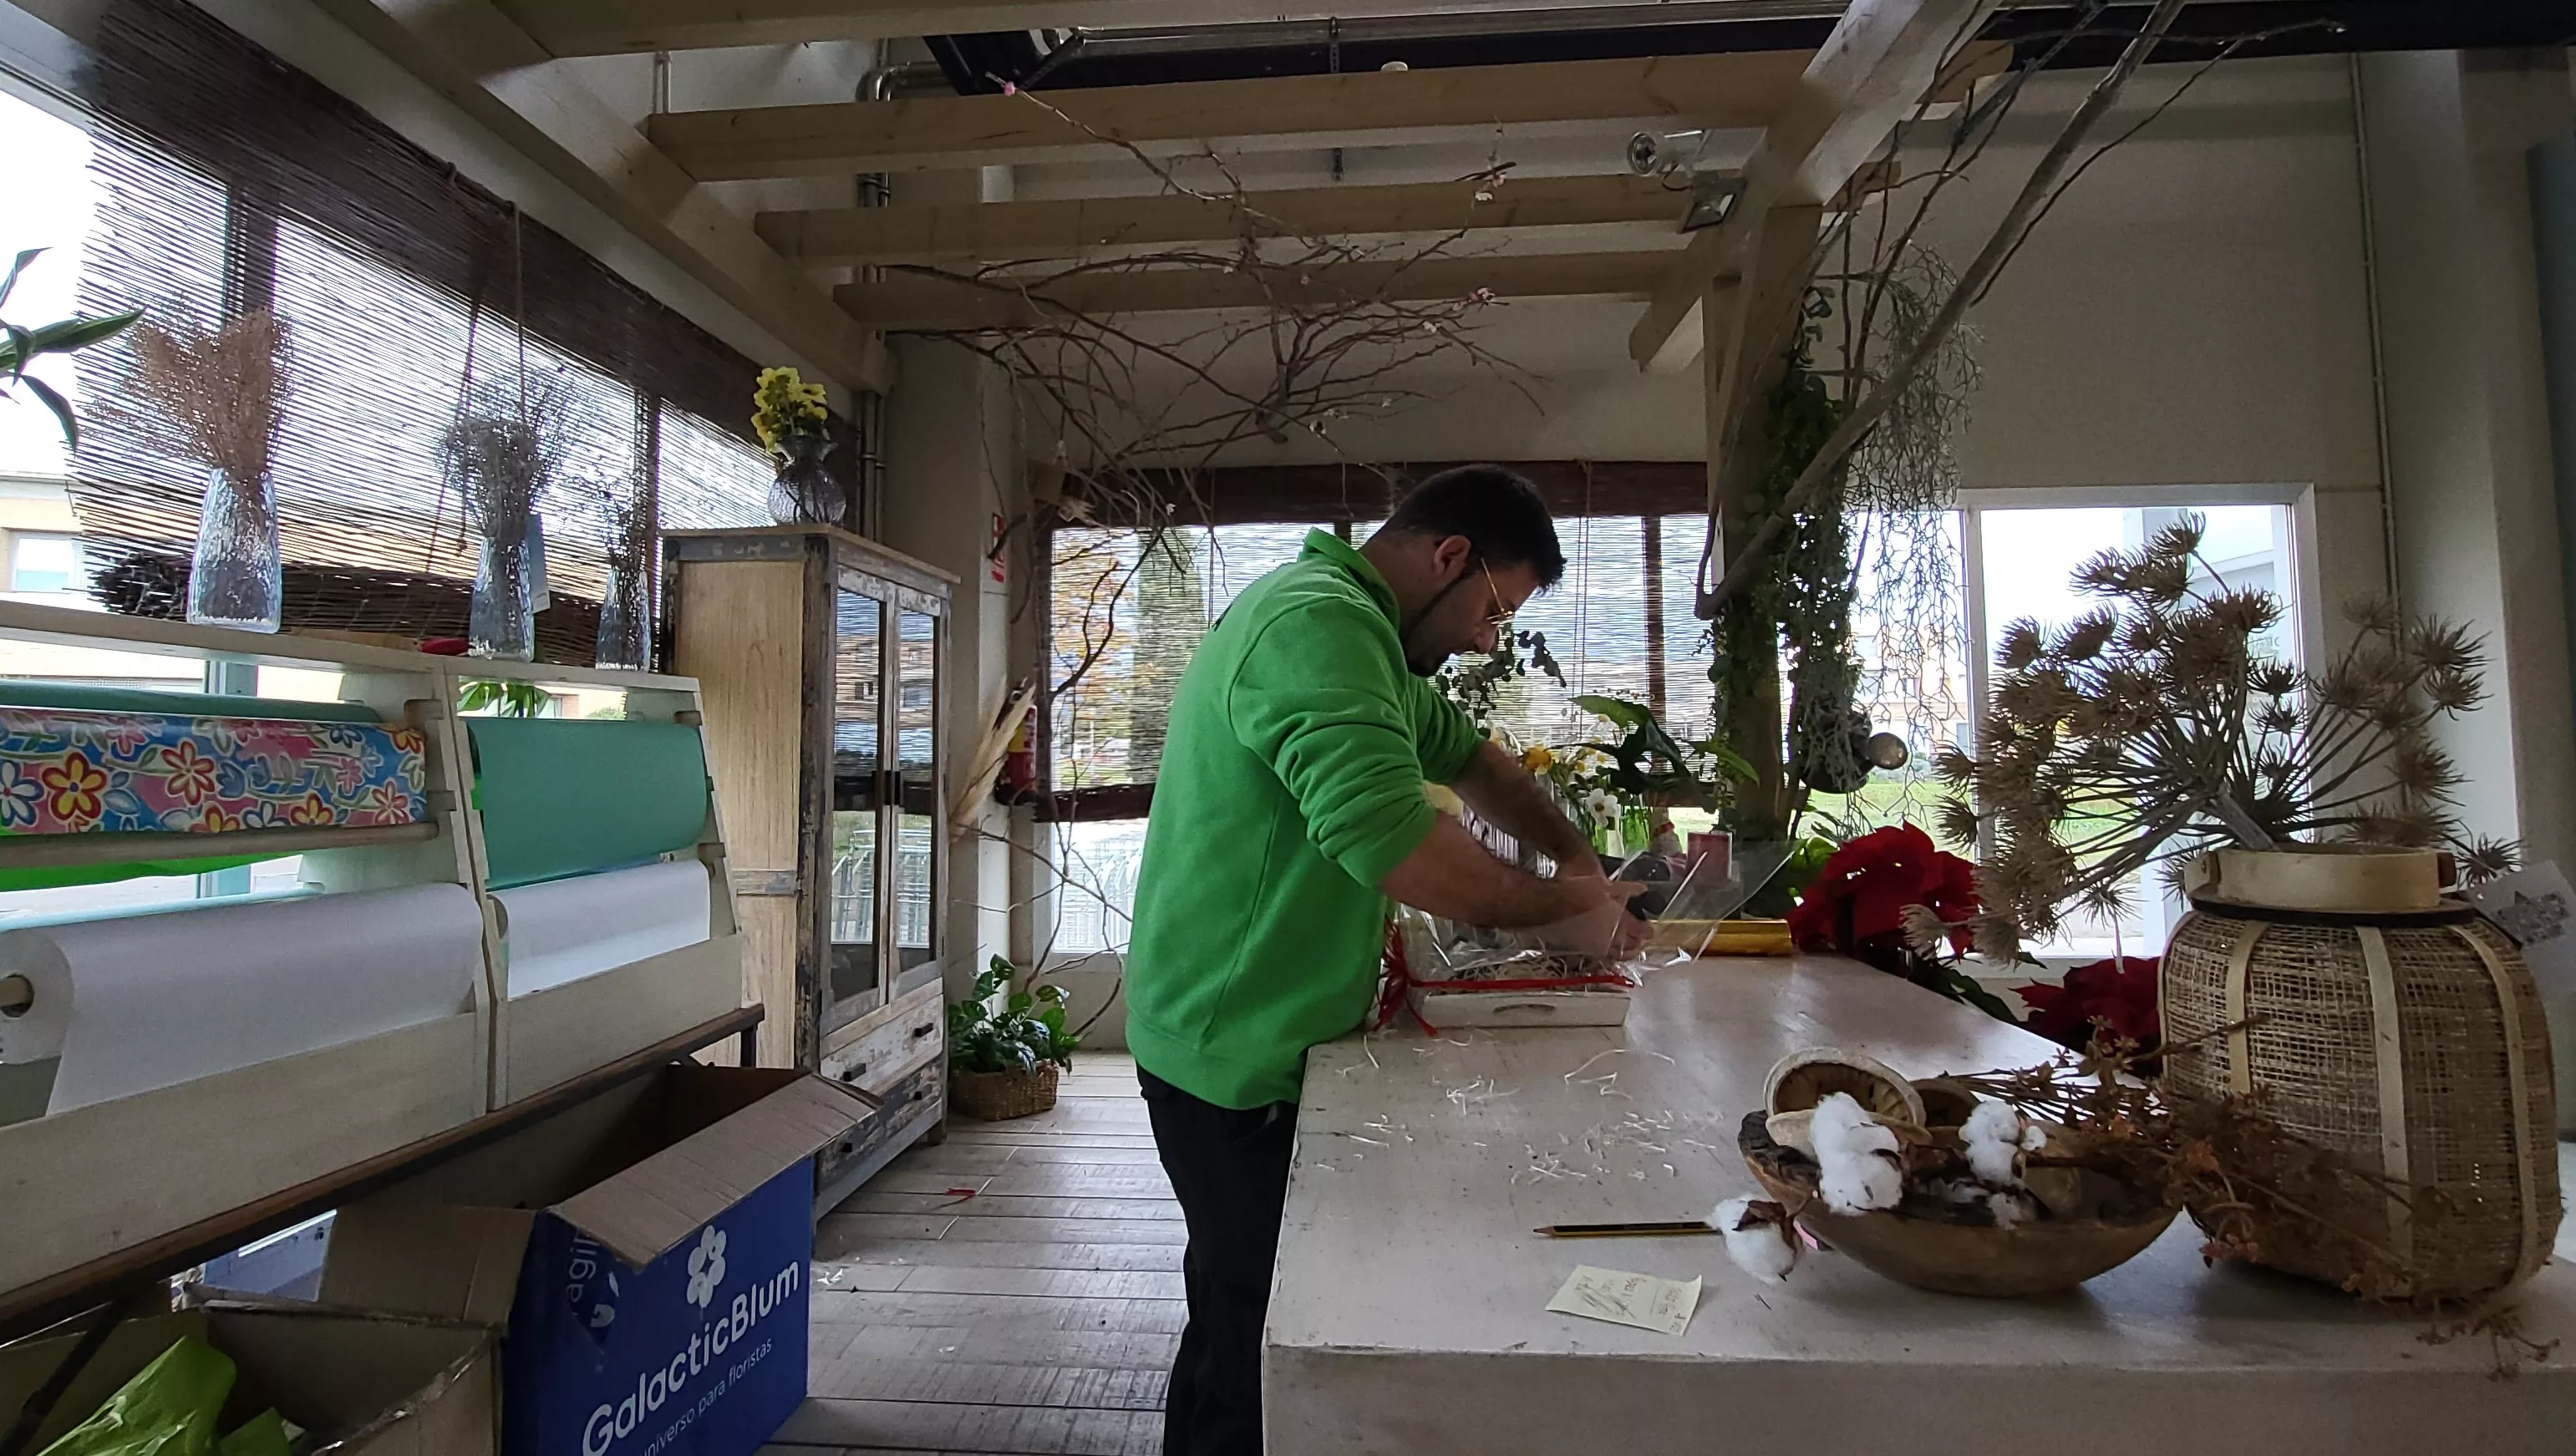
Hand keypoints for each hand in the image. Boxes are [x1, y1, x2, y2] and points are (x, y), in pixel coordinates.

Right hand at [1532, 876, 1649, 960]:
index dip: (1646, 930)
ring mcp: (1597, 944)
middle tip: (1643, 942)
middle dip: (1638, 943)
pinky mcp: (1585, 948)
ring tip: (1631, 950)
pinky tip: (1611, 952)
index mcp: (1617, 919)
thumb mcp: (1603, 884)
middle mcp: (1610, 935)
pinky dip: (1611, 956)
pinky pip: (1603, 956)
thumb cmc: (1577, 890)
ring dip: (1627, 952)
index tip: (1650, 931)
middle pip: (1630, 944)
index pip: (1638, 929)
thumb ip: (1625, 889)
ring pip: (1617, 953)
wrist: (1552, 904)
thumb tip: (1643, 889)